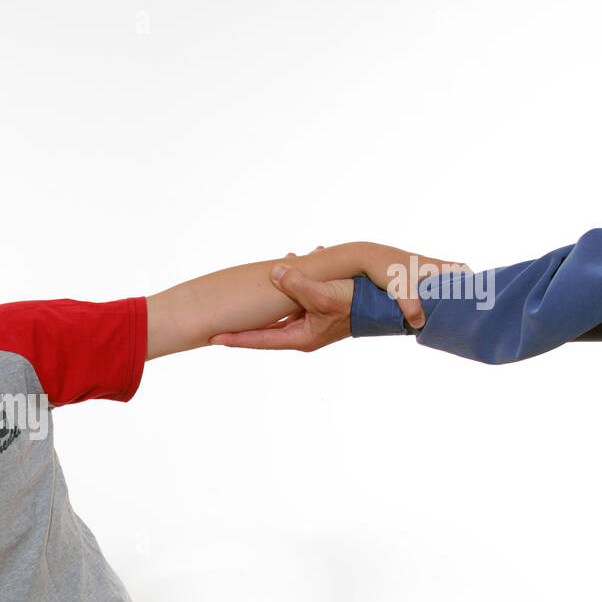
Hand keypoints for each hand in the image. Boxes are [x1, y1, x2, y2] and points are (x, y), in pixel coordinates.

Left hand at [207, 247, 353, 351]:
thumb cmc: (359, 304)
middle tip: (218, 317)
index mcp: (300, 337)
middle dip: (244, 318)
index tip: (213, 338)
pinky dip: (290, 282)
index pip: (260, 340)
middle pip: (264, 327)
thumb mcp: (326, 295)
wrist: (388, 306)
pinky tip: (292, 261)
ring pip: (279, 308)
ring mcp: (309, 322)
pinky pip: (295, 296)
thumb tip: (275, 272)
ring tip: (252, 281)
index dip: (235, 338)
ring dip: (270, 292)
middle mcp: (302, 333)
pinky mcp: (317, 310)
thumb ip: (298, 285)